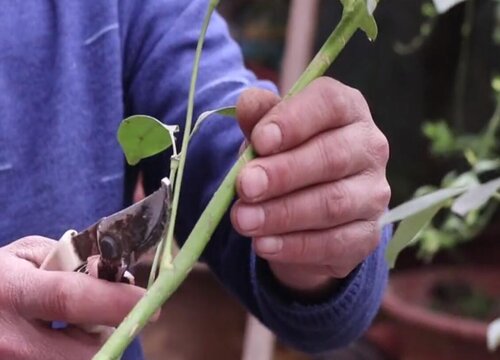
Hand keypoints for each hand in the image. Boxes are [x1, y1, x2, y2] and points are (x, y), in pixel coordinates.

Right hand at [0, 236, 144, 358]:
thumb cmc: (2, 276)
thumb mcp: (30, 254)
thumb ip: (74, 261)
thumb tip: (118, 276)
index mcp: (11, 291)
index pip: (69, 298)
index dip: (114, 300)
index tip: (149, 299)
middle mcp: (8, 337)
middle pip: (83, 350)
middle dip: (109, 330)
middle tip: (109, 311)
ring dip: (92, 345)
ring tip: (74, 325)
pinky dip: (75, 353)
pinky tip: (61, 339)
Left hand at [231, 77, 389, 296]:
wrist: (306, 210)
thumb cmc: (286, 157)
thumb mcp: (268, 134)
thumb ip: (259, 118)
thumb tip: (246, 102)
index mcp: (347, 110)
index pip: (330, 104)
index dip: (294, 121)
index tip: (259, 141)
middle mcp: (369, 147)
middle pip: (333, 157)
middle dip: (283, 174)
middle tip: (245, 186)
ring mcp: (373, 193)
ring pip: (332, 203)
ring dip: (283, 213)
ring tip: (243, 220)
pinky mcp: (367, 234)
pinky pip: (334, 242)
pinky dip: (295, 246)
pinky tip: (263, 244)